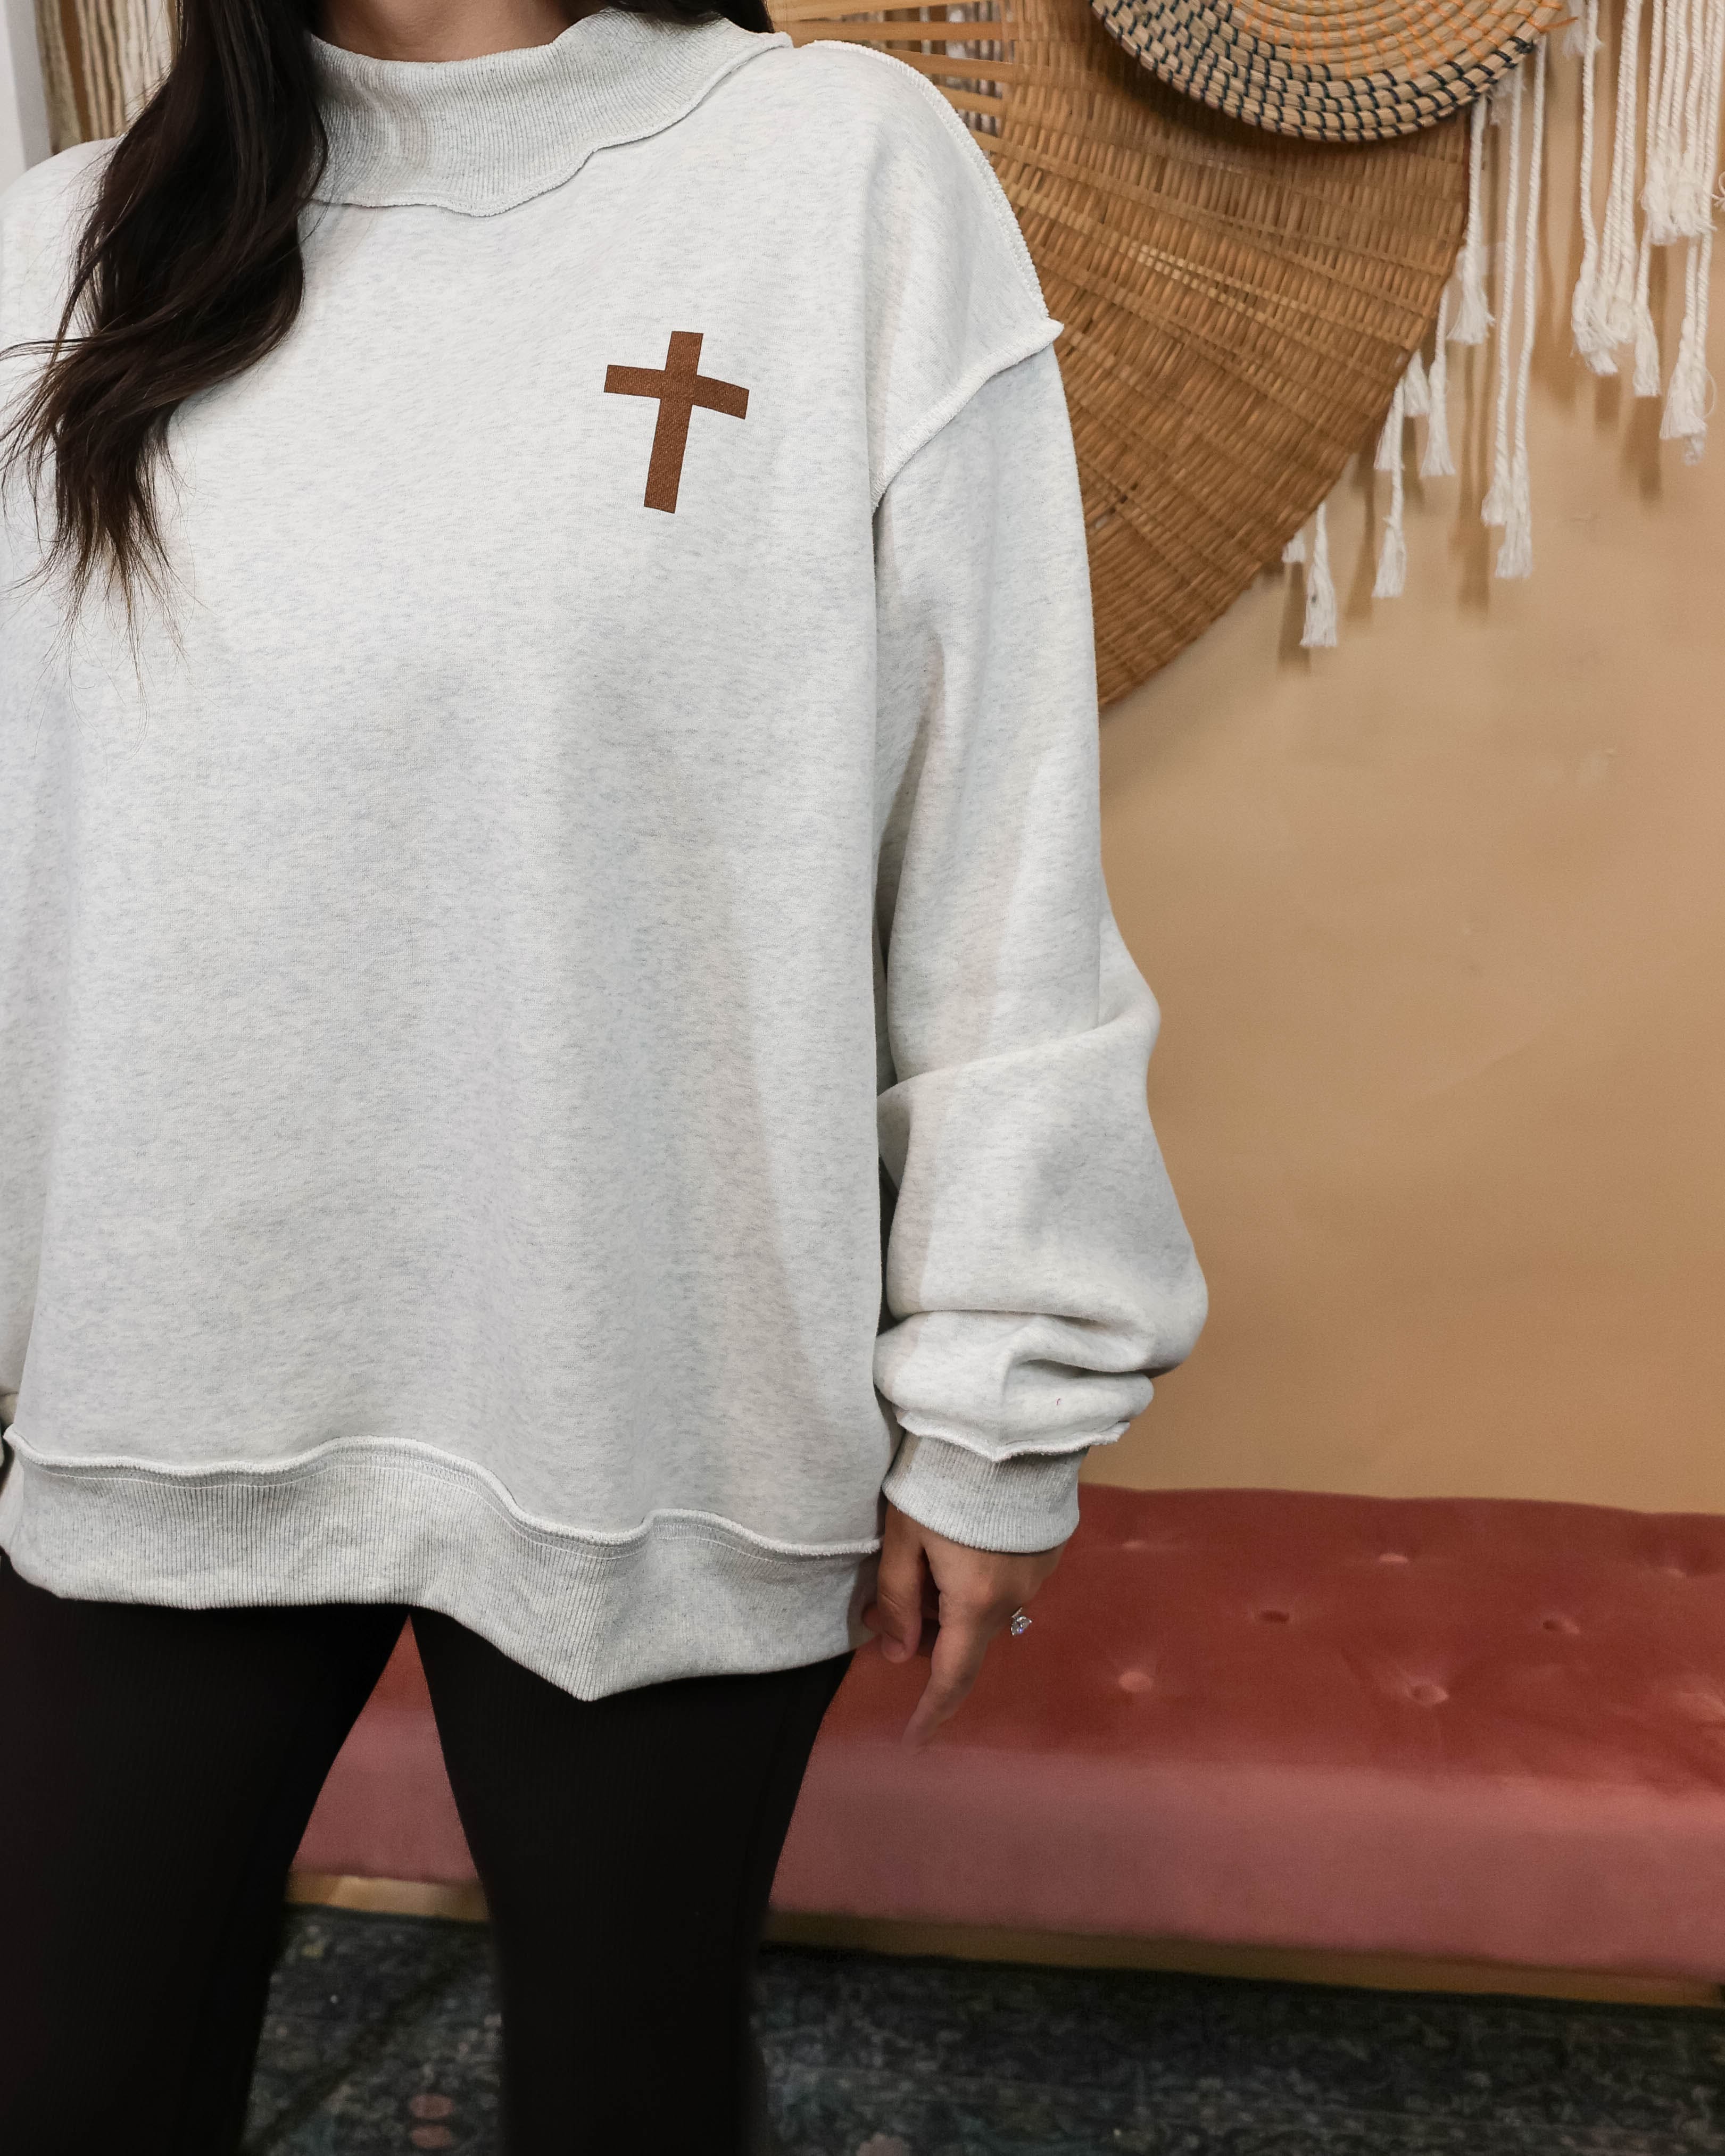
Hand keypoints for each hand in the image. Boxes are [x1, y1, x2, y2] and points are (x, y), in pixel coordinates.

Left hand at [860, 1500, 1065, 1749]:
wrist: (1004, 1427)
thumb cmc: (943, 1481)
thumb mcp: (903, 1538)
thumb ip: (895, 1599)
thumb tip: (893, 1651)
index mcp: (976, 1603)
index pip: (953, 1676)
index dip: (930, 1711)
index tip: (912, 1740)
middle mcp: (1016, 1597)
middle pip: (967, 1638)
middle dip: (927, 1634)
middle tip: (884, 1607)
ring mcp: (1039, 1573)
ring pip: (987, 1609)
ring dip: (953, 1604)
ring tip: (921, 1564)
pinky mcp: (1050, 1546)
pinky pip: (1008, 1581)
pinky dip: (979, 1580)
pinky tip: (960, 1543)